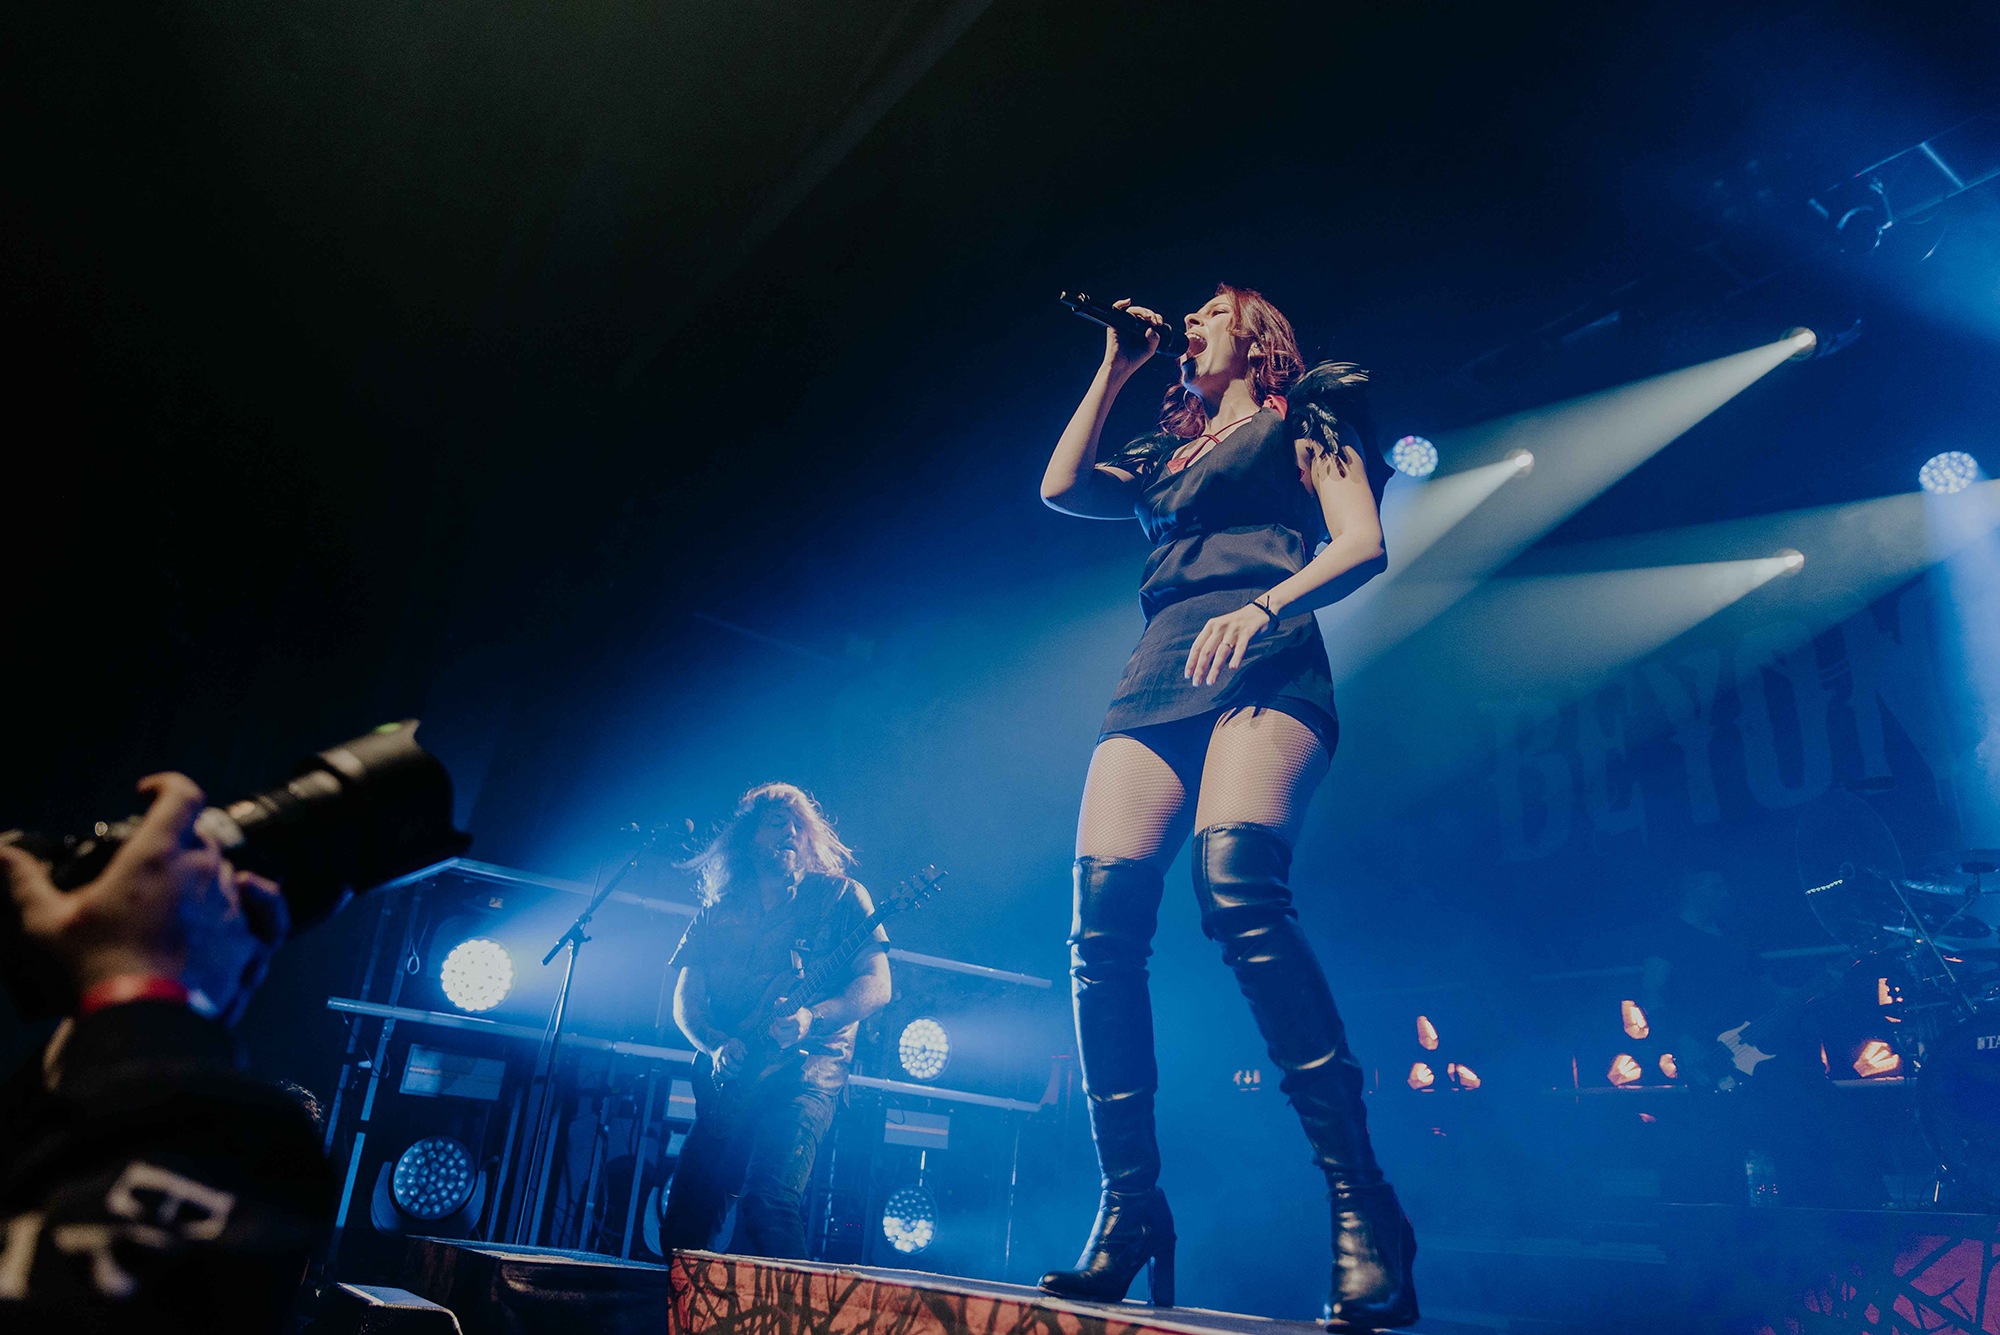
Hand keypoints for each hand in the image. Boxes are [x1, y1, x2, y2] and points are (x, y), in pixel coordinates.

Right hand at [0, 773, 289, 1022]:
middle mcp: (203, 873)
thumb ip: (24, 880)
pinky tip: (247, 898)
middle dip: (178, 842)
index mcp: (158, 856)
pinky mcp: (251, 944)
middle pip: (202, 838)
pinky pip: (268, 914)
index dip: (166, 786)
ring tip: (178, 897)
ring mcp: (232, 907)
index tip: (149, 793)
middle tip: (151, 864)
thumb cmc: (96, 970)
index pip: (181, 796)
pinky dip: (260, 902)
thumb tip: (1, 851)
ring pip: (230, 874)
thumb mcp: (46, 922)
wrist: (143, 1021)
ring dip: (207, 878)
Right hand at [710, 1037, 748, 1076]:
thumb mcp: (737, 1042)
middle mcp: (721, 1055)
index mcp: (727, 1047)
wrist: (717, 1045)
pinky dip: (722, 1078)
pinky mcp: (715, 1066)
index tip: (742, 1060)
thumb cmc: (730, 1044)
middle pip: (729, 1063)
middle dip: (736, 1068)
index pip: (736, 1054)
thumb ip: (742, 1047)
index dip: (741, 1059)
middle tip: (740, 1068)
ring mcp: (717, 1061)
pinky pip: (717, 1074)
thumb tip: (746, 1054)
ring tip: (736, 1075)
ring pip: (722, 1070)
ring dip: (730, 1075)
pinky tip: (728, 1077)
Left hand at [767, 1007, 812, 1045]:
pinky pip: (782, 1044)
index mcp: (797, 1020)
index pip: (782, 1022)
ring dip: (775, 1033)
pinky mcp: (794, 1042)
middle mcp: (797, 1031)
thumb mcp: (792, 1004)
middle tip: (774, 1023)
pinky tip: (779, 1034)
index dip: (777, 1019)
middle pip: (779, 1032)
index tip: (777, 1017)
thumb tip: (775, 1006)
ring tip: (776, 1028)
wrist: (809, 1020)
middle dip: (774, 1027)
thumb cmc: (798, 1012)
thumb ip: (782, 1002)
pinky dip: (778, 1039)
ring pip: (779, 1039)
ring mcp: (796, 1038)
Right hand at [1104, 298, 1162, 373]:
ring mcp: (1124, 324)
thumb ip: (1155, 339)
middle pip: (1143, 312)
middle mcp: (1132, 326)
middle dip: (1151, 314)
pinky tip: (1128, 301)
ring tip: (1148, 317)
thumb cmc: (1134, 360)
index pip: (1150, 318)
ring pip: (1133, 310)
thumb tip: (1152, 328)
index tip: (1159, 323)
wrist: (1122, 367)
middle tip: (1155, 321)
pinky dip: (1121, 303)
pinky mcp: (1115, 325)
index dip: (1156, 317)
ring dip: (1142, 310)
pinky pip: (1116, 310)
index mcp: (1141, 330)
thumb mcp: (1150, 349)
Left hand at [1185, 603, 1276, 685]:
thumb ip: (1212, 643)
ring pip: (1221, 652)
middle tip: (1196, 682)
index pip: (1197, 646)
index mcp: (1211, 626)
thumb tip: (1201, 664)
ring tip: (1210, 681)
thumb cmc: (1237, 625)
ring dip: (1215, 668)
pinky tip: (1232, 668)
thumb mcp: (1220, 629)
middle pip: (1207, 651)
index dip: (1191, 661)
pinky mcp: (1247, 633)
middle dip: (1200, 668)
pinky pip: (1240, 647)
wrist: (1259, 612)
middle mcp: (1220, 627)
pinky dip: (1236, 658)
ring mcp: (1233, 630)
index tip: (1188, 675)